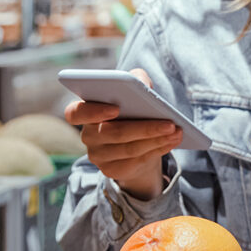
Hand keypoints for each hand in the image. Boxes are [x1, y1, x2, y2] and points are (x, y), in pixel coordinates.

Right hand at [64, 68, 182, 200]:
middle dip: (145, 128)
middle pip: (114, 133)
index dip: (93, 111)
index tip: (116, 108)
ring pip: (129, 148)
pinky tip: (171, 142)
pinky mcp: (111, 170)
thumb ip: (134, 80)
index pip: (74, 113)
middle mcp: (87, 135)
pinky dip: (157, 150)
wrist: (135, 144)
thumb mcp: (132, 95)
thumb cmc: (131, 113)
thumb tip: (141, 80)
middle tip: (170, 123)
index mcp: (85, 112)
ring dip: (156, 140)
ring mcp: (98, 156)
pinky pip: (136, 161)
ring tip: (177, 132)